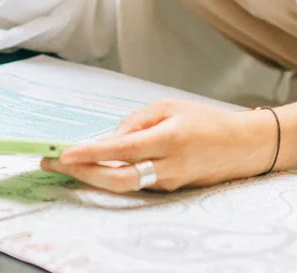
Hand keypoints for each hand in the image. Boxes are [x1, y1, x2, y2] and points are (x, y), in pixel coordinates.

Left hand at [41, 100, 276, 192]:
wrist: (244, 146)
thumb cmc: (206, 121)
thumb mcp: (169, 107)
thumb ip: (135, 121)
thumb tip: (108, 139)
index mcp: (169, 139)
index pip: (121, 150)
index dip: (90, 154)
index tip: (64, 154)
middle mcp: (168, 166)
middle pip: (117, 178)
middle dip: (81, 173)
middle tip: (52, 164)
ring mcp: (168, 182)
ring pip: (123, 184)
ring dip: (91, 175)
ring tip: (64, 164)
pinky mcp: (169, 189)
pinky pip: (134, 183)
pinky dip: (110, 175)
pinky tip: (93, 166)